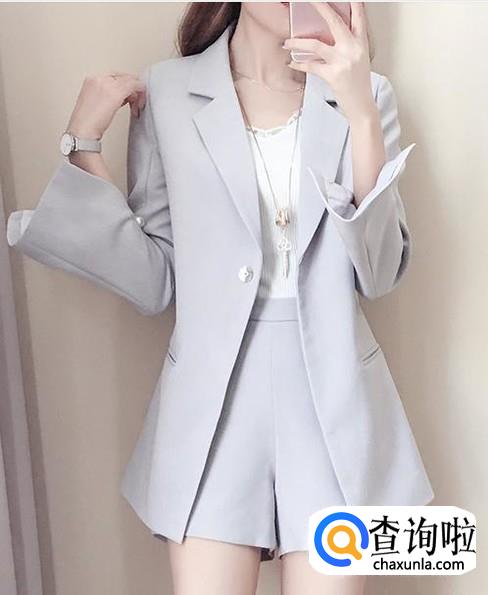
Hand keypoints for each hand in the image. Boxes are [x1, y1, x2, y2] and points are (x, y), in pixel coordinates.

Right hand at [66, 72, 146, 138]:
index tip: (127, 99)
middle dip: (131, 89)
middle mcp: (99, 78)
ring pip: (131, 80)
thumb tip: (122, 97)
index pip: (114, 77)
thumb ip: (107, 96)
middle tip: (134, 104)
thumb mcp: (95, 103)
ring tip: (135, 107)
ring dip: (136, 93)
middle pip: (123, 77)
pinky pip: (135, 85)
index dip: (123, 87)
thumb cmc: (87, 123)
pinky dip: (140, 94)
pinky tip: (140, 104)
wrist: (82, 130)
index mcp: (91, 80)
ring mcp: (108, 84)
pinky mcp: (116, 93)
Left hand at [283, 2, 376, 123]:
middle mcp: (353, 49)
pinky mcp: (333, 75)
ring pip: (316, 44)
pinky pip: (311, 66)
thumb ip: (347, 44)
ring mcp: (343, 61)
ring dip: (298, 42)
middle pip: (335, 21)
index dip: (353, 3)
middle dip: (321, 7)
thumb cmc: (358, 83)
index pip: (358, 16)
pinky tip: (292, 62)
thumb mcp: (358, 59)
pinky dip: (299, 64)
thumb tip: (328, 34)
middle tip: (310, 0)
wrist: (361, 105)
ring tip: (287, 42)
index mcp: (361, 43)